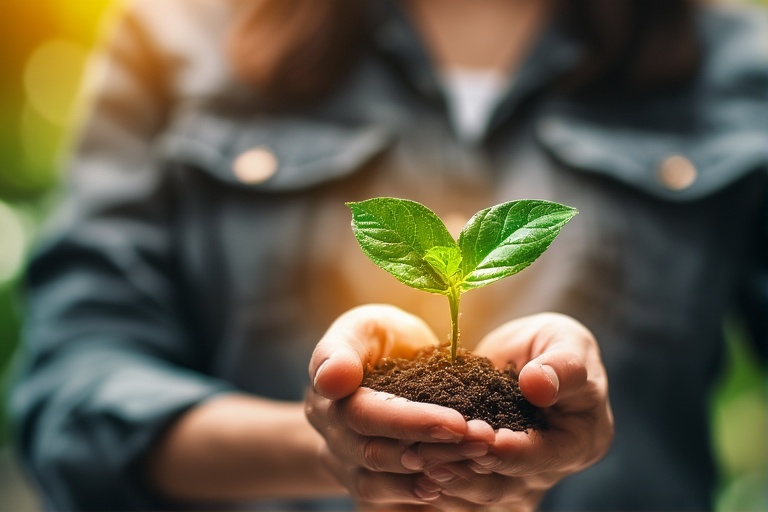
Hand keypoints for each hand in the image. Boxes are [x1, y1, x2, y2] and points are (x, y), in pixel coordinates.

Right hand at [306, 304, 495, 507]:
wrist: (374, 367)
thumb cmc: (377, 339)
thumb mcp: (363, 326)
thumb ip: (343, 348)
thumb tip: (331, 379)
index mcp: (327, 391)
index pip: (364, 414)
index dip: (409, 422)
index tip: (457, 423)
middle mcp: (328, 430)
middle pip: (376, 452)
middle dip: (433, 448)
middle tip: (483, 440)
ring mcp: (340, 459)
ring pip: (381, 479)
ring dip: (433, 472)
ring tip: (478, 457)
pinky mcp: (359, 478)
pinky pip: (383, 496)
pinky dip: (417, 492)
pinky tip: (453, 482)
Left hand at [405, 313, 613, 509]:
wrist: (528, 357)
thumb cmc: (555, 345)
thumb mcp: (568, 343)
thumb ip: (563, 365)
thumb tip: (537, 384)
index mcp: (580, 442)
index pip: (543, 457)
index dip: (511, 450)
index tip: (480, 436)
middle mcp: (548, 471)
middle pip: (504, 484)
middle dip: (464, 468)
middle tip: (427, 451)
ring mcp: (516, 481)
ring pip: (476, 495)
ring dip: (443, 478)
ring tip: (411, 457)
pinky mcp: (485, 478)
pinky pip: (459, 493)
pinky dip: (434, 482)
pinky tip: (407, 466)